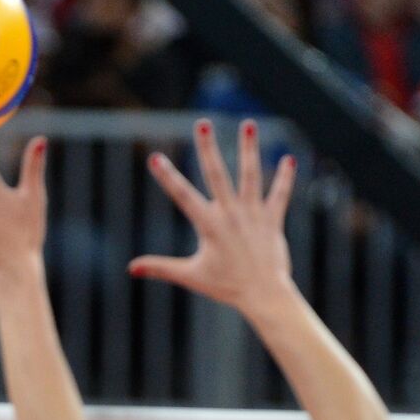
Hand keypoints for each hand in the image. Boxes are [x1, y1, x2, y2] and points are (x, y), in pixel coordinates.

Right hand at [132, 118, 296, 316]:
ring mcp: (253, 215)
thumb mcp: (190, 275)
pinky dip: (284, 178)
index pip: (183, 196)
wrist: (263, 295)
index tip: (155, 158)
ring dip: (249, 149)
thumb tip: (131, 268)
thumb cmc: (225, 286)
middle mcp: (230, 214)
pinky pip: (279, 194)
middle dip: (208, 148)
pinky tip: (288, 159)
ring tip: (248, 124)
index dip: (167, 177)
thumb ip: (160, 268)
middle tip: (203, 124)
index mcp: (209, 225)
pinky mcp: (272, 220)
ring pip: (250, 175)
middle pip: (217, 175)